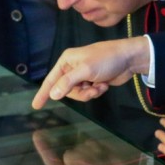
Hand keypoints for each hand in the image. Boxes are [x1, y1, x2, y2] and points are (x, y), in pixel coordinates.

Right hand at [31, 37, 148, 108]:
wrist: (128, 58)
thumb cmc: (106, 59)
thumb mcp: (85, 70)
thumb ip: (68, 82)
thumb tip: (53, 95)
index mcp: (66, 61)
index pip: (51, 80)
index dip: (43, 93)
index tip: (35, 106)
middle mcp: (72, 68)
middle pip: (66, 90)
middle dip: (79, 93)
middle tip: (91, 89)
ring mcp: (83, 75)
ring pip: (78, 93)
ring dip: (90, 93)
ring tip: (100, 87)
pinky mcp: (93, 81)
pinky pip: (88, 93)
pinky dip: (96, 91)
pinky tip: (104, 85)